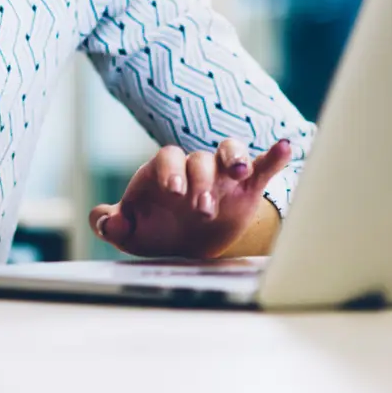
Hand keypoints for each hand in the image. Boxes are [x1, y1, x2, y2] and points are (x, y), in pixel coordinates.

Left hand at [88, 139, 293, 259]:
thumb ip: (112, 223)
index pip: (168, 158)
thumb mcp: (131, 232)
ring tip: (241, 169)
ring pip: (229, 152)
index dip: (171, 172)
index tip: (174, 192)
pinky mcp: (246, 187)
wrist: (186, 246)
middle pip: (200, 160)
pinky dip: (274, 156)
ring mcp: (221, 175)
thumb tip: (105, 221)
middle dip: (202, 182)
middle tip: (203, 210)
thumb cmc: (155, 232)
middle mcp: (194, 167)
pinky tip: (286, 147)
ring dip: (235, 157)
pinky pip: (262, 166)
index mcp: (164, 172)